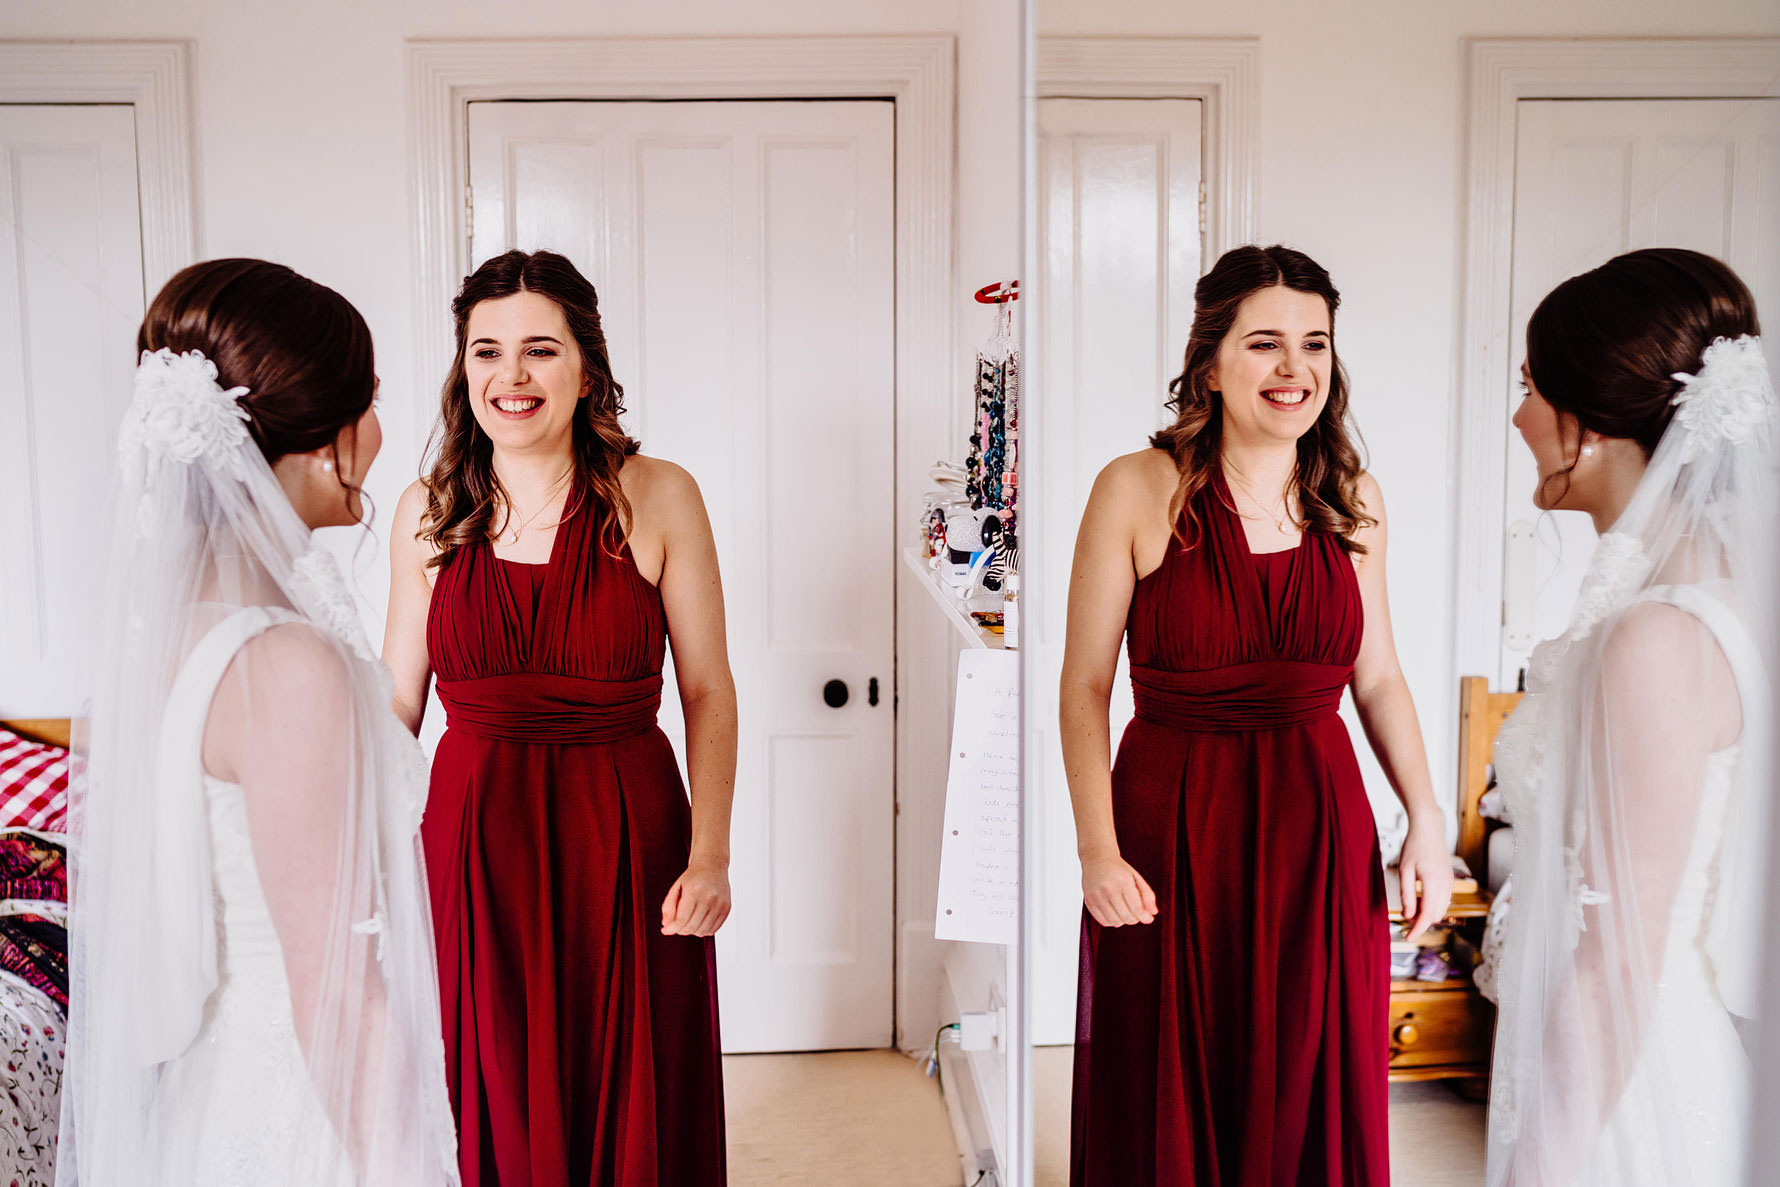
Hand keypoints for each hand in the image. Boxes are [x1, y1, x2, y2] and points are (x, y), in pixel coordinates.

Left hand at [662, 859, 730, 936]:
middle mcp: (709, 897)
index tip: (666, 930)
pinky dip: (704, 930)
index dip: (672, 928)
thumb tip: (666, 925)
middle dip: (680, 930)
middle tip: (676, 926)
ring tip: (688, 922)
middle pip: (692, 926)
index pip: (682, 919)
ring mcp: (720, 904)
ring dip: (692, 931)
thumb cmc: (694, 876)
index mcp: (694, 890)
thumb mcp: (676, 888)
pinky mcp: (726, 908)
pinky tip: (699, 922)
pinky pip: (714, 929)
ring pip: (703, 931)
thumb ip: (668, 907)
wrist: (712, 865)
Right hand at [1081, 853, 1157, 926]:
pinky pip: (1103, 921)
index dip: (1145, 917)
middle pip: (1126, 916)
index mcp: (1123, 880)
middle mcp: (1108, 888)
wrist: (1096, 858)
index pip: (1136, 908)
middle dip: (1135, 919)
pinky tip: (1115, 912)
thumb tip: (1153, 913)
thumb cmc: (1118, 868)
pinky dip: (1112, 921)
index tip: (1149, 919)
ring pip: (1115, 921)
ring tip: (1125, 911)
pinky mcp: (1088, 901)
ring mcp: (1096, 895)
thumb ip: (1148, 895)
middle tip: (1136, 913)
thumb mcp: (1136, 877)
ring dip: (1123, 920)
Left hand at [1398, 818, 1452, 940]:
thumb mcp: (1404, 870)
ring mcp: (1450, 882)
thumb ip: (1407, 894)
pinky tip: (1421, 901)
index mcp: (1433, 883)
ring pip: (1441, 909)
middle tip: (1405, 921)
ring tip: (1411, 910)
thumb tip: (1408, 915)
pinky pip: (1443, 900)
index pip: (1427, 915)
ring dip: (1427, 914)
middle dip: (1421, 922)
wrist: (1429, 828)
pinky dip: (1433, 905)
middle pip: (1435, 915)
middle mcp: (1445, 885)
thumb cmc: (1414, 846)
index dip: (1417, 929)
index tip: (1408, 938)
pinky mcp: (1449, 879)